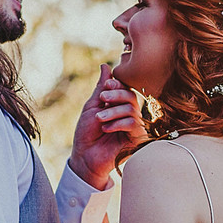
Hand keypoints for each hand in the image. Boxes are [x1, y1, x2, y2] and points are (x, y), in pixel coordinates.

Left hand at [70, 64, 149, 186]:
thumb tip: (106, 66)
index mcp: (120, 106)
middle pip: (132, 96)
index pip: (126, 89)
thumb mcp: (92, 106)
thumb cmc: (87, 133)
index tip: (105, 86)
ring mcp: (134, 127)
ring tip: (100, 119)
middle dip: (116, 94)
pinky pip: (134, 124)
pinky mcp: (137, 140)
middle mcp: (129, 115)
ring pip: (132, 109)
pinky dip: (118, 123)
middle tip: (102, 98)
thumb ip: (102, 88)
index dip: (117, 85)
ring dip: (113, 111)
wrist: (85, 157)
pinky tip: (106, 129)